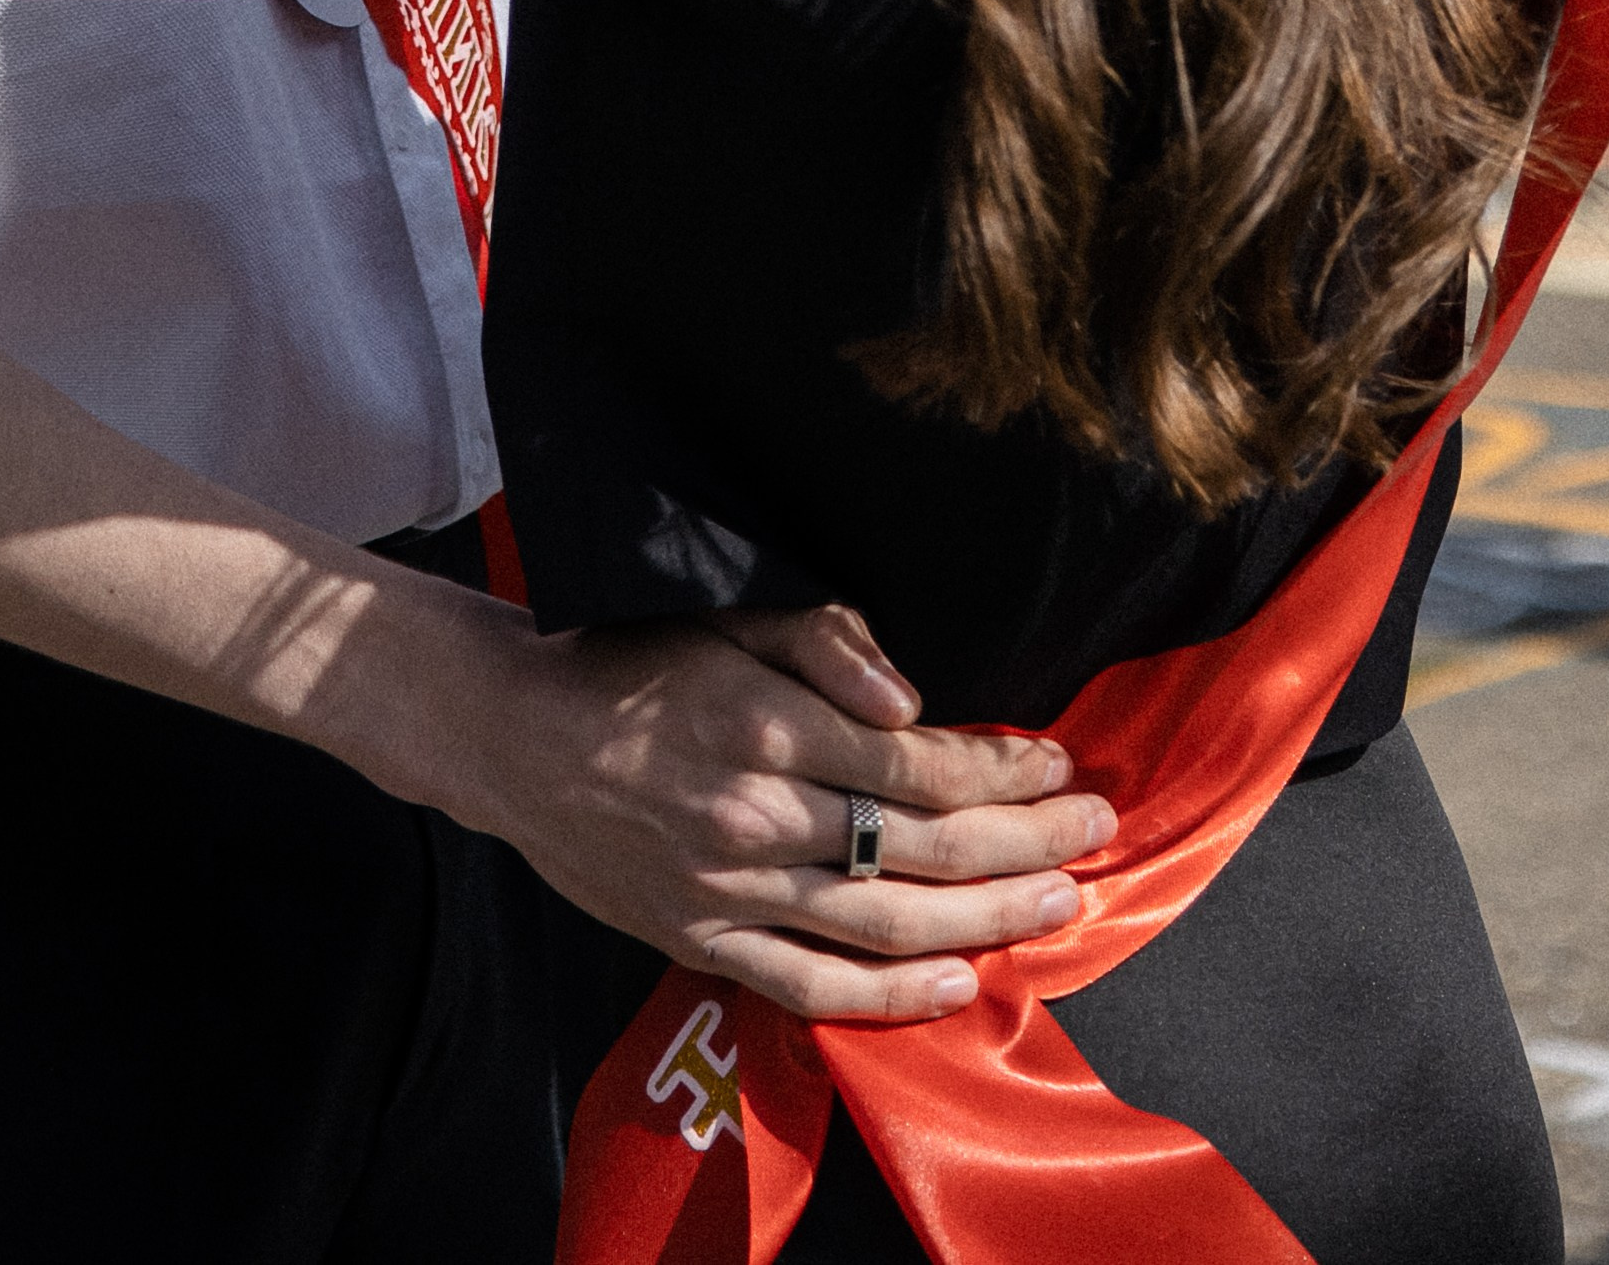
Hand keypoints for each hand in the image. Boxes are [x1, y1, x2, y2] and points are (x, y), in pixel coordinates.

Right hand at [445, 600, 1114, 1025]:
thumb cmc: (629, 663)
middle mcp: (759, 817)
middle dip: (1026, 840)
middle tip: (1095, 830)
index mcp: (769, 727)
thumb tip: (913, 702)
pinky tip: (956, 980)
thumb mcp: (725, 615)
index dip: (1002, 769)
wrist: (513, 735)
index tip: (1057, 762)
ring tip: (1060, 903)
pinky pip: (811, 984)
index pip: (921, 765)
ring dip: (987, 916)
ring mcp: (731, 892)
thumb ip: (824, 644)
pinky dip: (889, 993)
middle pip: (923, 846)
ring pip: (886, 920)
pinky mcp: (703, 941)